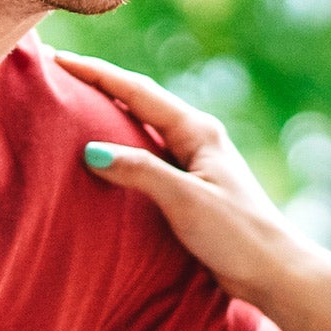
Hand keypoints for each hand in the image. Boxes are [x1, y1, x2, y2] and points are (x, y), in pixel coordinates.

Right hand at [57, 51, 304, 308]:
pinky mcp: (192, 188)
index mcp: (198, 131)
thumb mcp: (185, 199)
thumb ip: (140, 171)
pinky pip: (148, 157)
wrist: (274, 271)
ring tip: (69, 104)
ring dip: (108, 116)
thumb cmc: (237, 234)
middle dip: (98, 86)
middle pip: (139, 103)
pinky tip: (103, 155)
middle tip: (55, 73)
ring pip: (143, 129)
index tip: (56, 58)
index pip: (137, 92)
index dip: (96, 74)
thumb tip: (91, 151)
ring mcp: (196, 163)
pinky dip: (122, 149)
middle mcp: (197, 140)